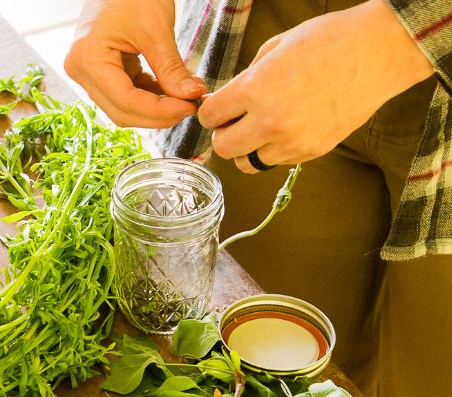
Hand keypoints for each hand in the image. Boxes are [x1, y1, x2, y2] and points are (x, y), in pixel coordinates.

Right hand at [64, 0, 205, 127]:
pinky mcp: (100, 70)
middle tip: (190, 107)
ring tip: (184, 98)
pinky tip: (171, 90)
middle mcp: (81, 70)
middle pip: (121, 110)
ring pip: (123, 106)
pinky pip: (124, 93)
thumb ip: (171, 68)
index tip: (189, 107)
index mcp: (87, 59)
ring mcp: (88, 72)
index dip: (158, 110)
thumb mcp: (156, 29)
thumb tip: (191, 97)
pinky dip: (148, 96)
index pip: (125, 100)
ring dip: (154, 108)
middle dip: (157, 114)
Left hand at [198, 0, 434, 173]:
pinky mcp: (312, 151)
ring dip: (248, 148)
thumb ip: (246, 77)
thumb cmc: (329, 40)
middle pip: (223, 149)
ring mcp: (293, 140)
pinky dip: (274, 150)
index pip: (210, 117)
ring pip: (248, 163)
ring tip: (262, 127)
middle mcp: (270, 121)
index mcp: (255, 89)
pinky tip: (287, 127)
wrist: (379, 51)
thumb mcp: (275, 47)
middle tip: (236, 120)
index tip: (219, 107)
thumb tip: (229, 97)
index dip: (212, 111)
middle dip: (225, 134)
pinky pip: (277, 162)